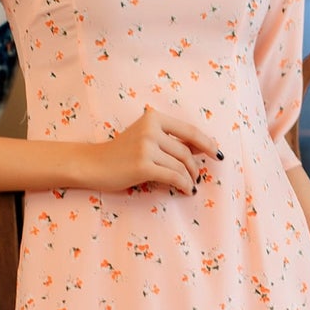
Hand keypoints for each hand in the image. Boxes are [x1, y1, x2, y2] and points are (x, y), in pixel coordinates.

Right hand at [87, 107, 219, 194]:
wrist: (93, 164)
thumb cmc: (121, 152)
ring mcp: (146, 147)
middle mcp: (151, 129)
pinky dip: (183, 185)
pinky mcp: (143, 166)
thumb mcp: (147, 138)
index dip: (207, 143)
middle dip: (195, 166)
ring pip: (181, 165)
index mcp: (153, 118)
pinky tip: (186, 191)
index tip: (216, 154)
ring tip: (191, 185)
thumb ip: (172, 140)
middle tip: (198, 177)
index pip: (189, 130)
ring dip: (190, 178)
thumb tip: (203, 147)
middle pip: (186, 151)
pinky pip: (173, 177)